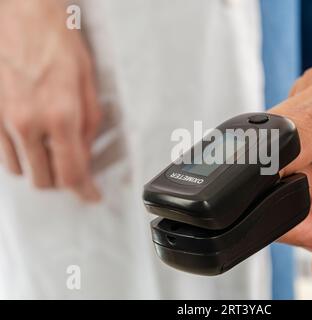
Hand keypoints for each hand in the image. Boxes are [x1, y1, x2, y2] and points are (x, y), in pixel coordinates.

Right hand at [0, 0, 101, 200]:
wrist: (21, 13)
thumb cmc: (57, 41)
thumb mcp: (88, 84)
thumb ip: (88, 126)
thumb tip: (85, 154)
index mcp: (61, 116)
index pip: (72, 174)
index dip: (84, 191)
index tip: (90, 196)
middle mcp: (28, 124)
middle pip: (44, 180)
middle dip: (61, 180)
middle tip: (72, 169)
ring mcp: (3, 121)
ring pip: (20, 170)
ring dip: (38, 168)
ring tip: (50, 151)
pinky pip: (1, 153)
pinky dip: (19, 155)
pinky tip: (30, 141)